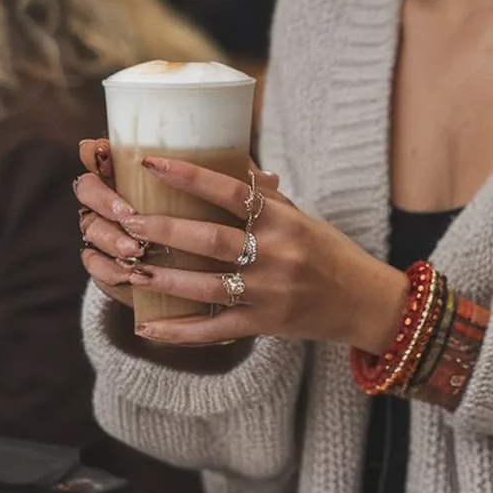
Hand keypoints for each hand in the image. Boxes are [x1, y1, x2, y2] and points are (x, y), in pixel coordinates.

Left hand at [76, 148, 406, 352]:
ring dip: (165, 279)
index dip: (191, 177)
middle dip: (165, 231)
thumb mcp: (300, 217)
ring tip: (129, 269)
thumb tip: (226, 161)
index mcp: (284, 221)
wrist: (365, 301)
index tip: (152, 164)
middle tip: (128, 220)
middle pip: (212, 240)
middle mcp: (277, 255)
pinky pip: (217, 330)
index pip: (233, 191)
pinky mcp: (267, 325)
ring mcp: (271, 293)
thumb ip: (262, 198)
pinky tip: (147, 327)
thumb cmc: (327, 251)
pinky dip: (180, 332)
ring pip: (208, 287)